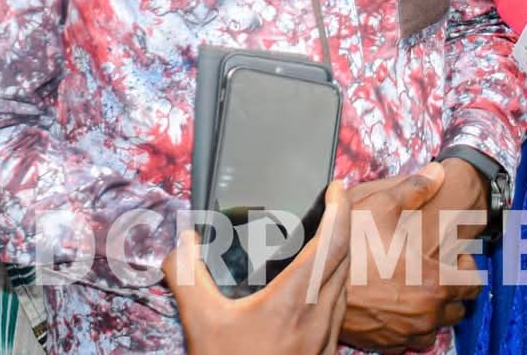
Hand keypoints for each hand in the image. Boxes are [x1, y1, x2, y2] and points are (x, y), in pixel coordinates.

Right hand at [166, 181, 352, 354]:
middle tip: (335, 201)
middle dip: (344, 223)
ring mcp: (326, 337)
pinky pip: (339, 304)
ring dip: (342, 252)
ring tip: (328, 231)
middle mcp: (320, 317)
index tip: (339, 186)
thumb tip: (180, 242)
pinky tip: (317, 280)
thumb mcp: (200, 322)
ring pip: (345, 283)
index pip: (330, 244)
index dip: (339, 210)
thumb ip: (187, 277)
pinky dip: (335, 279)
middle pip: (345, 259)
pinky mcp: (324, 351)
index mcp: (295, 301)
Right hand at [338, 163, 481, 351]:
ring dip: (431, 311)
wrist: (315, 287)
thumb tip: (436, 173)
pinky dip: (408, 326)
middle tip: (433, 271)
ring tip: (414, 289)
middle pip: (457, 309)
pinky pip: (410, 341)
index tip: (453, 259)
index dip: (466, 269)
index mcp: (436, 284)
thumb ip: (414, 189)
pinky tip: (394, 306)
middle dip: (450, 290)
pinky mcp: (388, 345)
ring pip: (435, 327)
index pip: (474, 285)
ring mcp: (408, 334)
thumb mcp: (381, 207)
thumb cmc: (350, 250)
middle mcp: (427, 314)